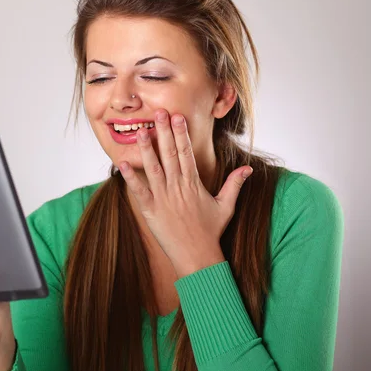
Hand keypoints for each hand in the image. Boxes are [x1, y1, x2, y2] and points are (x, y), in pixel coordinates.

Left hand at [119, 109, 252, 277]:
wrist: (197, 256)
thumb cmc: (211, 232)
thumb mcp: (226, 206)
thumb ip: (235, 184)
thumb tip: (248, 168)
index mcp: (193, 183)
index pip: (186, 152)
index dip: (181, 133)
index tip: (178, 117)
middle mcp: (177, 187)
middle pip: (169, 154)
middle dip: (163, 132)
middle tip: (158, 113)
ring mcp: (162, 198)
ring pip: (152, 168)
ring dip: (146, 149)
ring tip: (140, 131)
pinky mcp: (150, 211)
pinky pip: (138, 191)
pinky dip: (130, 178)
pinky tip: (122, 164)